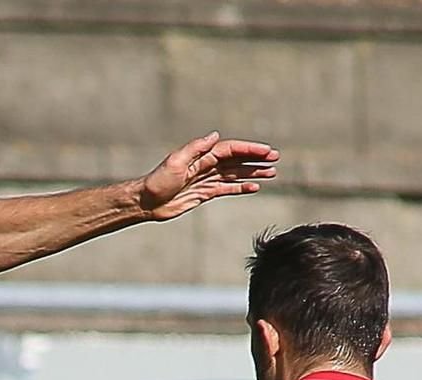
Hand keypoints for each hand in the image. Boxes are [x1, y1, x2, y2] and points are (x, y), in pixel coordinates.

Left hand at [137, 132, 278, 221]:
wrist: (147, 202)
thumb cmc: (158, 180)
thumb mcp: (176, 161)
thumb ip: (196, 148)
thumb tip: (215, 136)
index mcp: (202, 155)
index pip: (231, 150)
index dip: (249, 149)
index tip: (266, 151)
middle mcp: (206, 165)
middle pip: (237, 160)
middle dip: (256, 159)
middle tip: (275, 159)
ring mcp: (207, 179)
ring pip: (235, 174)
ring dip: (253, 172)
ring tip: (271, 173)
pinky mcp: (205, 193)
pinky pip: (227, 188)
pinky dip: (241, 187)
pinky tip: (254, 187)